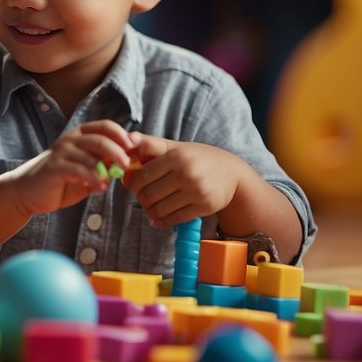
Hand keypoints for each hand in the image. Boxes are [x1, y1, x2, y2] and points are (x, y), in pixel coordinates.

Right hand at [9, 120, 136, 215]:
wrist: (28, 191)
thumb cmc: (59, 180)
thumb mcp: (85, 171)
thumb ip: (102, 166)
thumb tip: (126, 164)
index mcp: (79, 136)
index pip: (104, 126)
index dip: (120, 134)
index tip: (132, 148)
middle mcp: (70, 140)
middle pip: (99, 138)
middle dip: (117, 151)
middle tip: (126, 164)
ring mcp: (61, 152)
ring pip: (90, 154)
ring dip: (106, 168)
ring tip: (112, 181)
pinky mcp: (55, 168)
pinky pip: (79, 170)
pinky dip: (93, 179)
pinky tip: (100, 187)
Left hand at [122, 134, 241, 228]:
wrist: (233, 174)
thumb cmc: (198, 158)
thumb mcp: (176, 147)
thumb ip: (150, 144)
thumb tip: (127, 139)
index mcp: (176, 156)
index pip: (143, 176)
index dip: (133, 183)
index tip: (133, 185)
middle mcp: (186, 174)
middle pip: (149, 194)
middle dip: (141, 198)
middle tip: (143, 197)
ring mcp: (196, 192)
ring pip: (159, 209)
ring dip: (150, 211)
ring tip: (150, 207)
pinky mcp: (204, 207)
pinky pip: (174, 219)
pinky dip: (161, 221)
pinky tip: (158, 218)